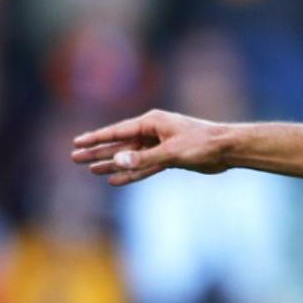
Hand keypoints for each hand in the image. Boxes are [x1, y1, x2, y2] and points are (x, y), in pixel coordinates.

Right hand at [70, 109, 229, 186]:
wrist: (228, 149)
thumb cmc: (202, 144)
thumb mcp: (171, 152)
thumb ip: (143, 159)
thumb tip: (117, 162)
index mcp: (151, 123)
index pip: (117, 131)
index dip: (96, 138)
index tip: (77, 142)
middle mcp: (153, 132)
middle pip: (119, 144)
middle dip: (98, 152)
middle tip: (75, 158)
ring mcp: (160, 145)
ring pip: (130, 157)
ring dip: (112, 164)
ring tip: (91, 170)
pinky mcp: (170, 158)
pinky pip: (145, 167)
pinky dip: (132, 174)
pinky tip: (116, 180)